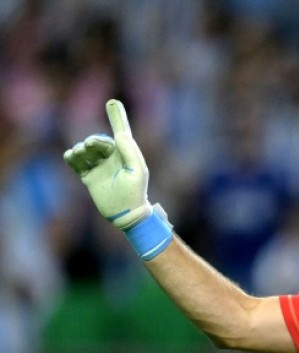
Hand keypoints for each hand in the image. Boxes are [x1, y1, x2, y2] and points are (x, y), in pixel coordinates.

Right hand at [64, 100, 151, 229]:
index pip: (120, 132)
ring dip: (81, 149)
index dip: (116, 117)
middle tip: (90, 144)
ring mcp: (99, 168)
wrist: (126, 213)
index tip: (112, 102)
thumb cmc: (136, 192)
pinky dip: (72, 158)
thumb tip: (119, 134)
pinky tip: (71, 155)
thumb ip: (129, 151)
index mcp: (125, 154)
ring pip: (86, 152)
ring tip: (80, 152)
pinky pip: (77, 164)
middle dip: (93, 141)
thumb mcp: (137, 170)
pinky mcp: (89, 178)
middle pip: (98, 142)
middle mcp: (112, 159)